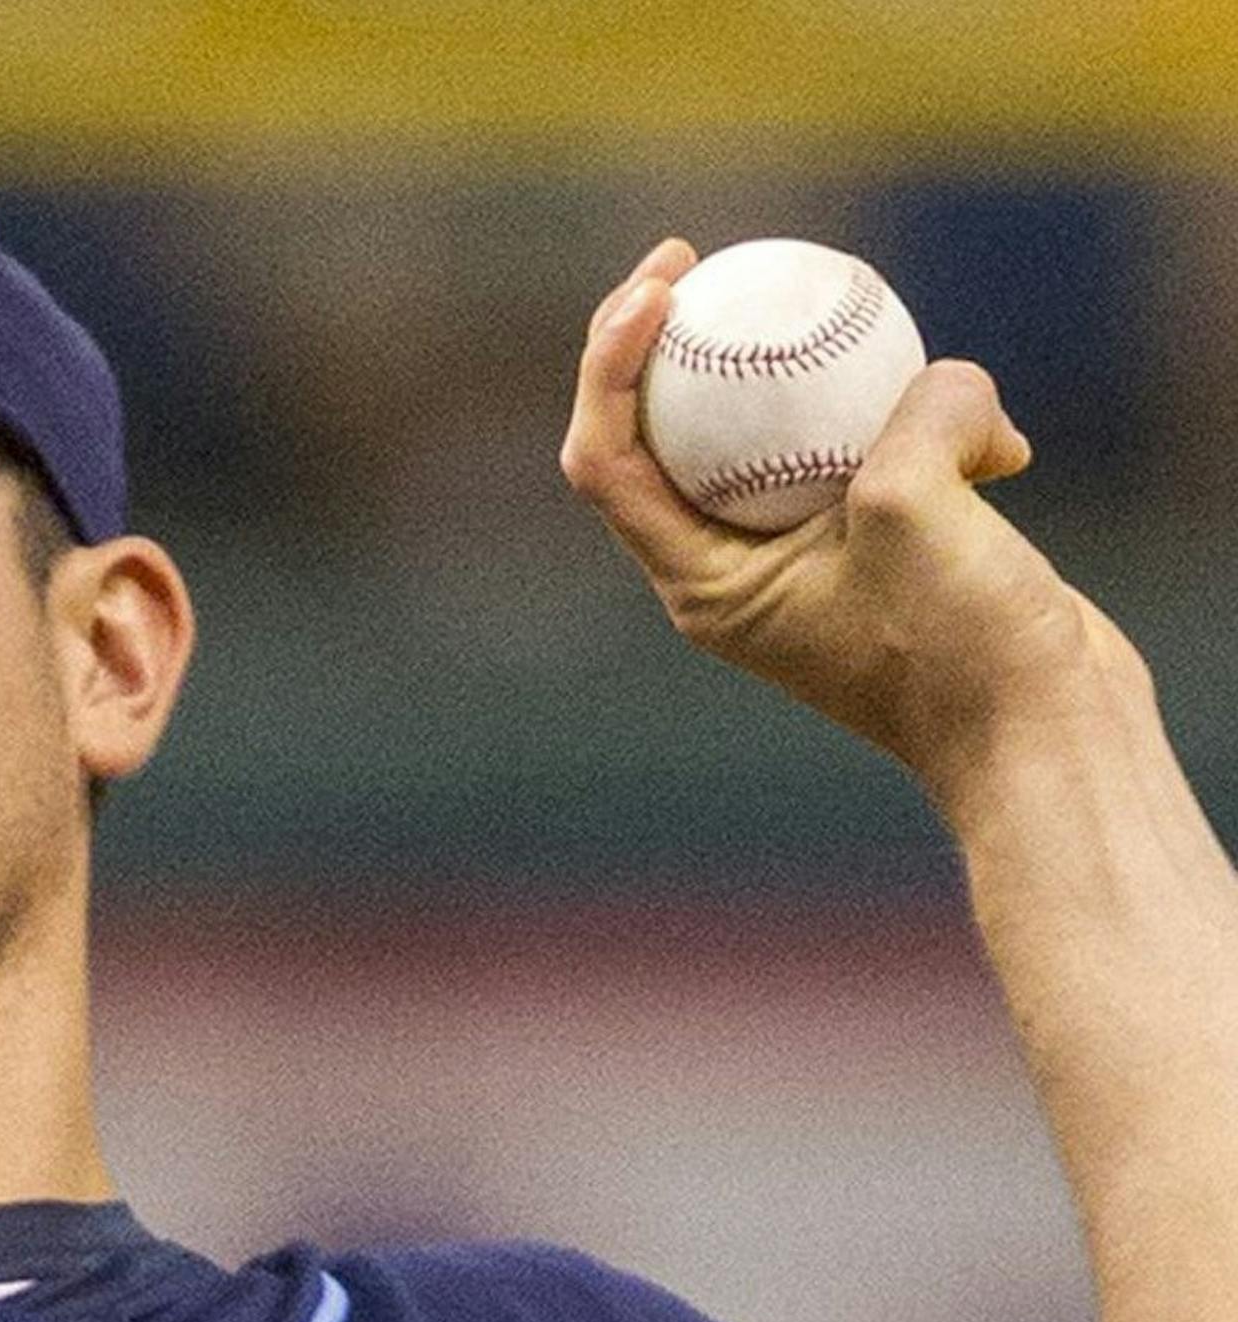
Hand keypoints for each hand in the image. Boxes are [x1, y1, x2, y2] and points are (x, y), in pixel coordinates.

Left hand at [559, 242, 1128, 809]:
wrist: (1044, 733)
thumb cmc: (957, 649)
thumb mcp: (914, 506)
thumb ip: (908, 410)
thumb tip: (940, 378)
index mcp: (700, 584)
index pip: (607, 461)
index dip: (608, 362)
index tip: (664, 285)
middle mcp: (735, 572)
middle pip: (666, 437)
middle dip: (667, 344)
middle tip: (695, 258)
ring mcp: (809, 557)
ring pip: (781, 432)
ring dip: (820, 378)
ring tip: (859, 322)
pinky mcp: (884, 545)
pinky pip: (876, 447)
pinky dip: (928, 421)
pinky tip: (993, 437)